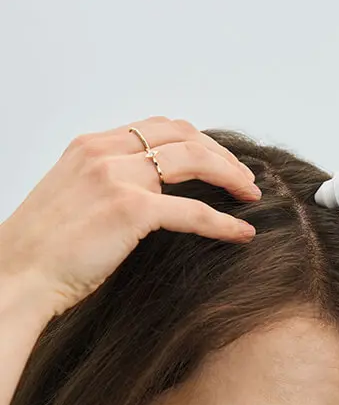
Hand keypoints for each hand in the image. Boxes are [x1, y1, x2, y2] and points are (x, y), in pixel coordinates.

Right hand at [0, 117, 259, 315]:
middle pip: (184, 135)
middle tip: (244, 178)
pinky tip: (241, 232)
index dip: (197, 141)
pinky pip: (194, 212)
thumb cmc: (43, 247)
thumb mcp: (73, 194)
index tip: (218, 159)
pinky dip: (224, 222)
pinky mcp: (130, 209)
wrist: (14, 277)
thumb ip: (109, 180)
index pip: (158, 127)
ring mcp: (117, 177)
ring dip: (230, 176)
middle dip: (222, 154)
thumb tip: (155, 188)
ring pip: (195, 160)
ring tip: (249, 194)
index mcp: (91, 146)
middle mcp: (104, 152)